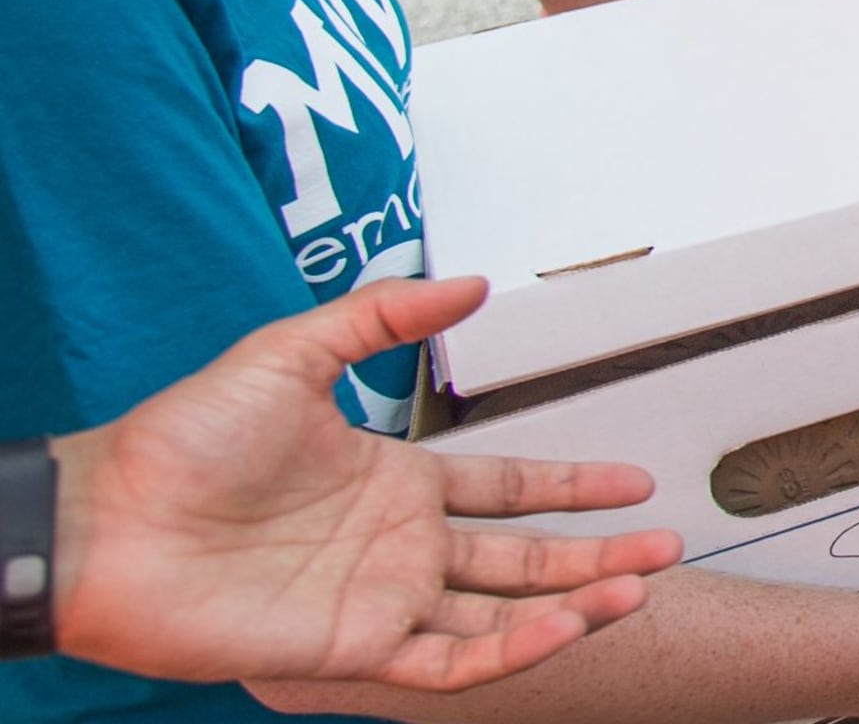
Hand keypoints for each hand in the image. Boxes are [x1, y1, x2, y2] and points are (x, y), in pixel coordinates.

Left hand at [51, 276, 678, 691]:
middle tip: (666, 546)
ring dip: (574, 605)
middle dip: (601, 555)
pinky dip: (512, 649)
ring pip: (502, 613)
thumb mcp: (287, 353)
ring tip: (635, 589)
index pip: (509, 489)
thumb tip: (469, 283)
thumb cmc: (178, 442)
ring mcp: (380, 601)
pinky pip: (449, 661)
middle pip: (526, 557)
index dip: (574, 486)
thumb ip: (382, 317)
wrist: (106, 522)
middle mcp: (398, 547)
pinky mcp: (351, 650)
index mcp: (394, 483)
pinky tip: (561, 626)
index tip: (634, 480)